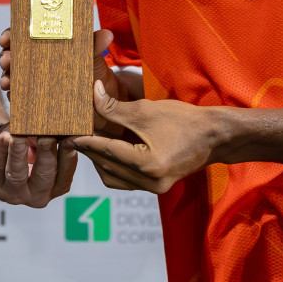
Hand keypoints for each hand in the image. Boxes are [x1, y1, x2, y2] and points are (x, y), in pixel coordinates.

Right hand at [0, 27, 133, 137]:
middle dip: (6, 57)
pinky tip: (13, 98)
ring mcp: (33, 81)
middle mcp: (34, 61)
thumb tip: (108, 34)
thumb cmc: (93, 70)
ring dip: (6, 78)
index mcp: (44, 45)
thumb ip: (95, 45)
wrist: (101, 98)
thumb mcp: (93, 56)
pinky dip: (14, 97)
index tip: (6, 38)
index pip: (22, 35)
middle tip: (7, 60)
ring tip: (7, 82)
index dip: (10, 34)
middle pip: (12, 55)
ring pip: (12, 76)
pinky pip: (20, 98)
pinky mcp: (35, 100)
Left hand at [0, 127, 77, 206]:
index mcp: (52, 187)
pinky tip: (4, 137)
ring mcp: (10, 193)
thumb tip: (56, 119)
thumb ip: (47, 134)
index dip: (68, 157)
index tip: (69, 137)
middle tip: (47, 137)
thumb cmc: (19, 148)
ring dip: (18, 153)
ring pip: (16, 174)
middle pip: (43, 177)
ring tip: (19, 135)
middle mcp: (33, 195)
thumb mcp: (36, 141)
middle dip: (46, 155)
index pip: (64, 176)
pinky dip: (0, 150)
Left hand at [68, 81, 218, 194]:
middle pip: (108, 168)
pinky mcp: (157, 186)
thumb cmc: (184, 120)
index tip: (66, 134)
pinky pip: (126, 180)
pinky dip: (114, 166)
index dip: (85, 142)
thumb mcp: (146, 110)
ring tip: (90, 141)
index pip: (107, 152)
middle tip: (74, 136)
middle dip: (90, 151)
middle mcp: (149, 183)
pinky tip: (109, 149)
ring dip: (101, 161)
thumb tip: (91, 93)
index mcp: (147, 165)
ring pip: (114, 178)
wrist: (215, 137)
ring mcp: (154, 188)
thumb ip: (114, 107)